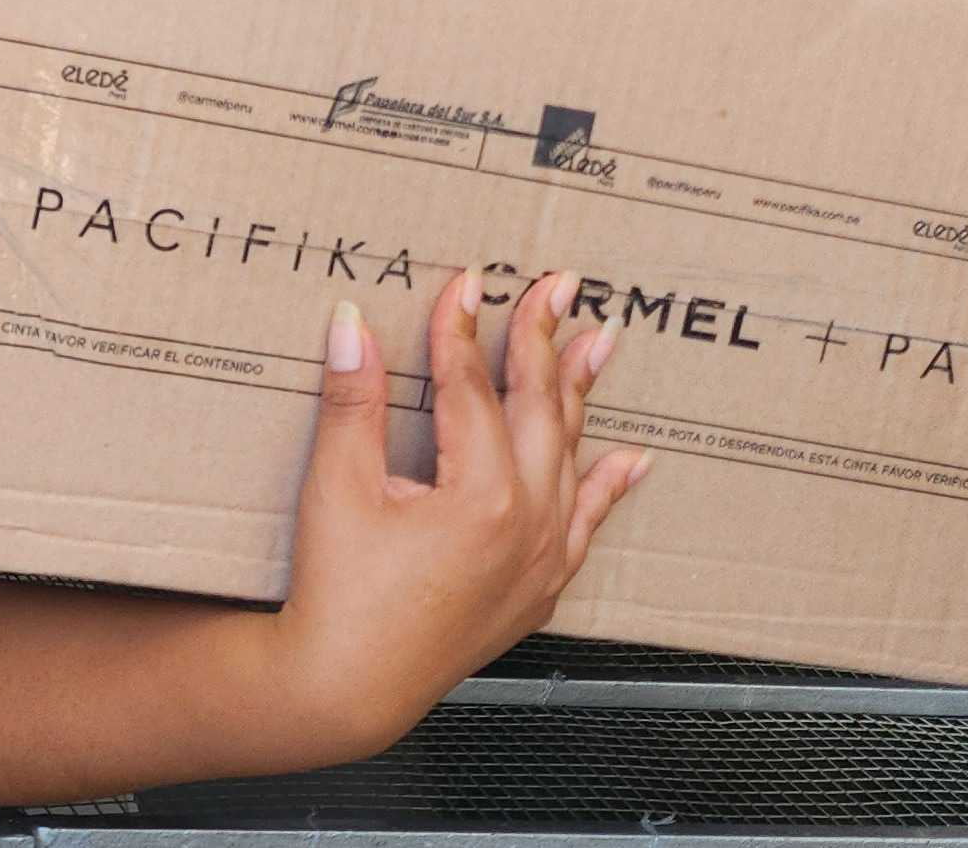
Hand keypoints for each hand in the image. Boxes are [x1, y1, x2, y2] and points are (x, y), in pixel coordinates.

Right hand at [275, 267, 650, 751]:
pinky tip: (631, 461)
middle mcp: (526, 523)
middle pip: (539, 408)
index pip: (473, 387)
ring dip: (581, 395)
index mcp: (480, 493)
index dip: (463, 329)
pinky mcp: (538, 588)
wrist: (348, 685)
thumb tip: (352, 326)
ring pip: (570, 457)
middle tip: (557, 285)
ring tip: (599, 342)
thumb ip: (352, 402)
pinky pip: (585, 525)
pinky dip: (607, 488)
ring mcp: (539, 557)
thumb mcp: (336, 489)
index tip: (466, 283)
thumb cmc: (339, 595)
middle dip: (545, 339)